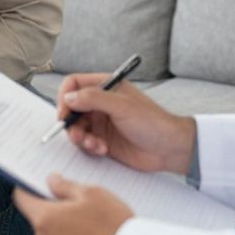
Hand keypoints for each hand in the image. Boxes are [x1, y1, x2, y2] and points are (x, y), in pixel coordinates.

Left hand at [13, 174, 133, 234]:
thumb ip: (65, 185)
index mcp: (45, 219)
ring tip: (89, 230)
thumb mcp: (92, 193)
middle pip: (39, 221)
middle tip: (77, 209)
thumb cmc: (113, 225)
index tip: (35, 186)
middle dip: (53, 213)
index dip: (28, 190)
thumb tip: (51, 181)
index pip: (22, 199)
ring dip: (62, 234)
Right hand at [57, 72, 196, 174]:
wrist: (169, 149)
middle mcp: (100, 103)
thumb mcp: (122, 106)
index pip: (74, 84)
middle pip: (71, 108)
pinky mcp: (103, 140)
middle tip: (76, 134)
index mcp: (105, 87)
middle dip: (71, 122)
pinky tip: (102, 149)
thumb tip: (68, 97)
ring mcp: (101, 122)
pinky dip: (89, 147)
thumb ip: (93, 98)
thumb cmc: (152, 122)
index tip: (64, 112)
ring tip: (94, 144)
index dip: (65, 97)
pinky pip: (85, 142)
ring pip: (76, 127)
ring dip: (80, 137)